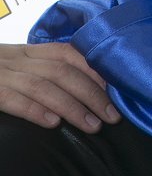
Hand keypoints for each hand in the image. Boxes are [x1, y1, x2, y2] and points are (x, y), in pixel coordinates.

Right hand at [0, 42, 122, 131]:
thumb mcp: (17, 64)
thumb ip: (43, 70)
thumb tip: (82, 90)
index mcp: (29, 51)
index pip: (69, 54)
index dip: (94, 70)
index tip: (115, 89)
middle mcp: (19, 58)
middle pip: (62, 71)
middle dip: (91, 93)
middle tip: (113, 116)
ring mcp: (3, 73)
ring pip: (44, 84)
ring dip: (72, 106)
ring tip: (92, 125)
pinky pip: (13, 98)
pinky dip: (34, 109)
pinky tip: (52, 124)